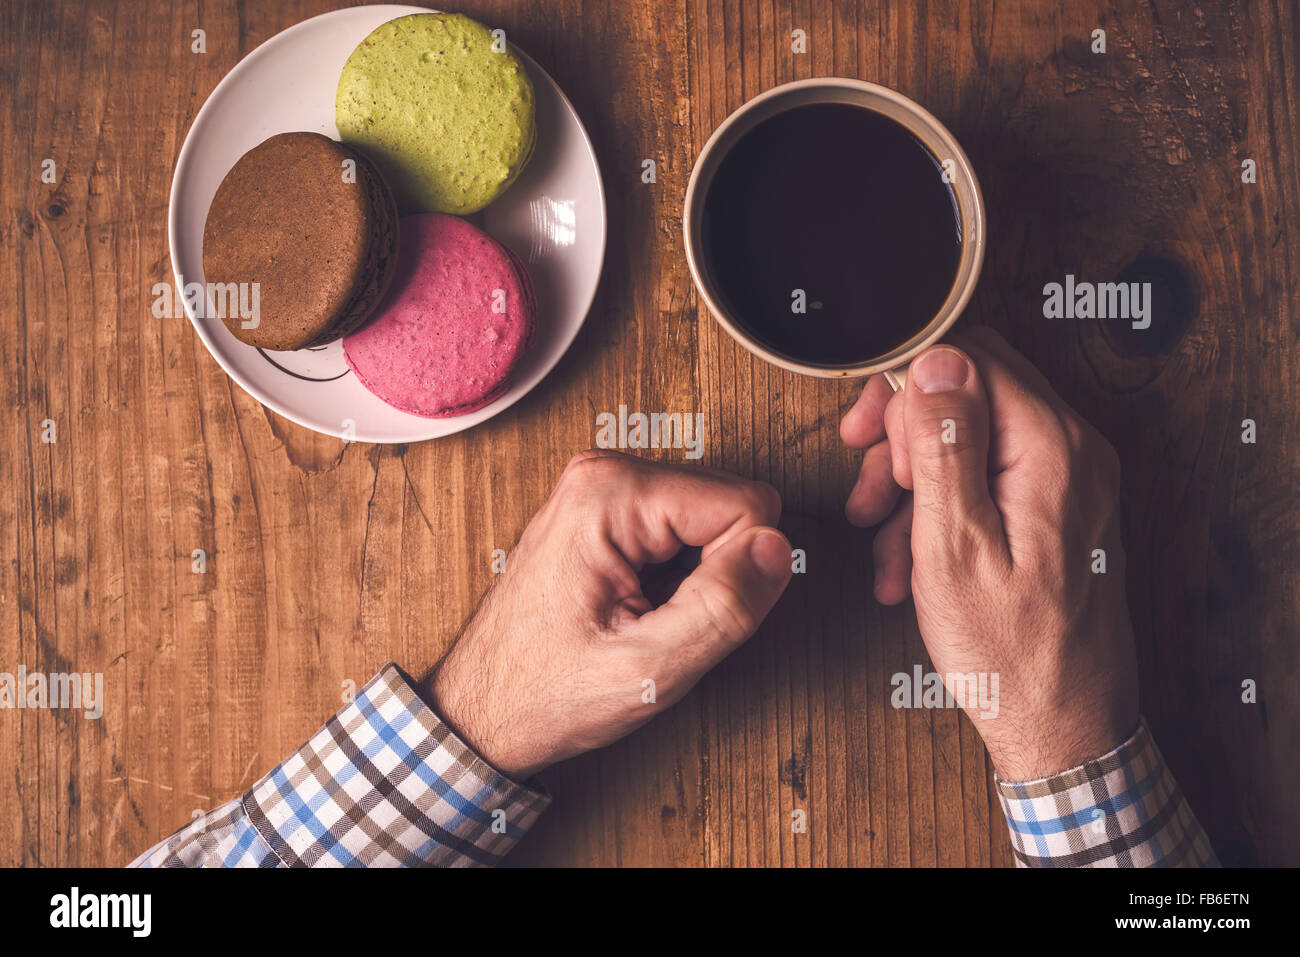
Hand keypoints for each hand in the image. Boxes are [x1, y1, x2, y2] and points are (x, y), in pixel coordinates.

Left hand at [426, 450, 792, 779]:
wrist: (482, 709)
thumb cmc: (544, 692)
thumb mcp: (648, 670)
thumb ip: (722, 608)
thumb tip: (777, 549)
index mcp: (611, 494)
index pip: (747, 506)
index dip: (736, 575)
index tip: (683, 617)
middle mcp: (606, 474)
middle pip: (731, 506)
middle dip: (716, 572)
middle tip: (659, 622)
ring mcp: (604, 488)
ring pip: (713, 520)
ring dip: (696, 577)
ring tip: (643, 616)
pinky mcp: (607, 510)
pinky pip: (685, 531)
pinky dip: (676, 576)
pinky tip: (637, 606)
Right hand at [840, 328, 1138, 780]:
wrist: (1064, 726)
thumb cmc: (1011, 653)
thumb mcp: (953, 547)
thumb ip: (945, 445)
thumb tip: (933, 363)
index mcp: (1052, 449)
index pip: (970, 358)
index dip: (905, 386)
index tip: (864, 430)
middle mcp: (1073, 452)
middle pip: (972, 389)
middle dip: (905, 431)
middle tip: (866, 480)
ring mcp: (1069, 480)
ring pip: (973, 434)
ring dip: (914, 477)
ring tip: (878, 534)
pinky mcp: (1058, 508)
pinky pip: (988, 477)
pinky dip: (941, 507)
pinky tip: (908, 560)